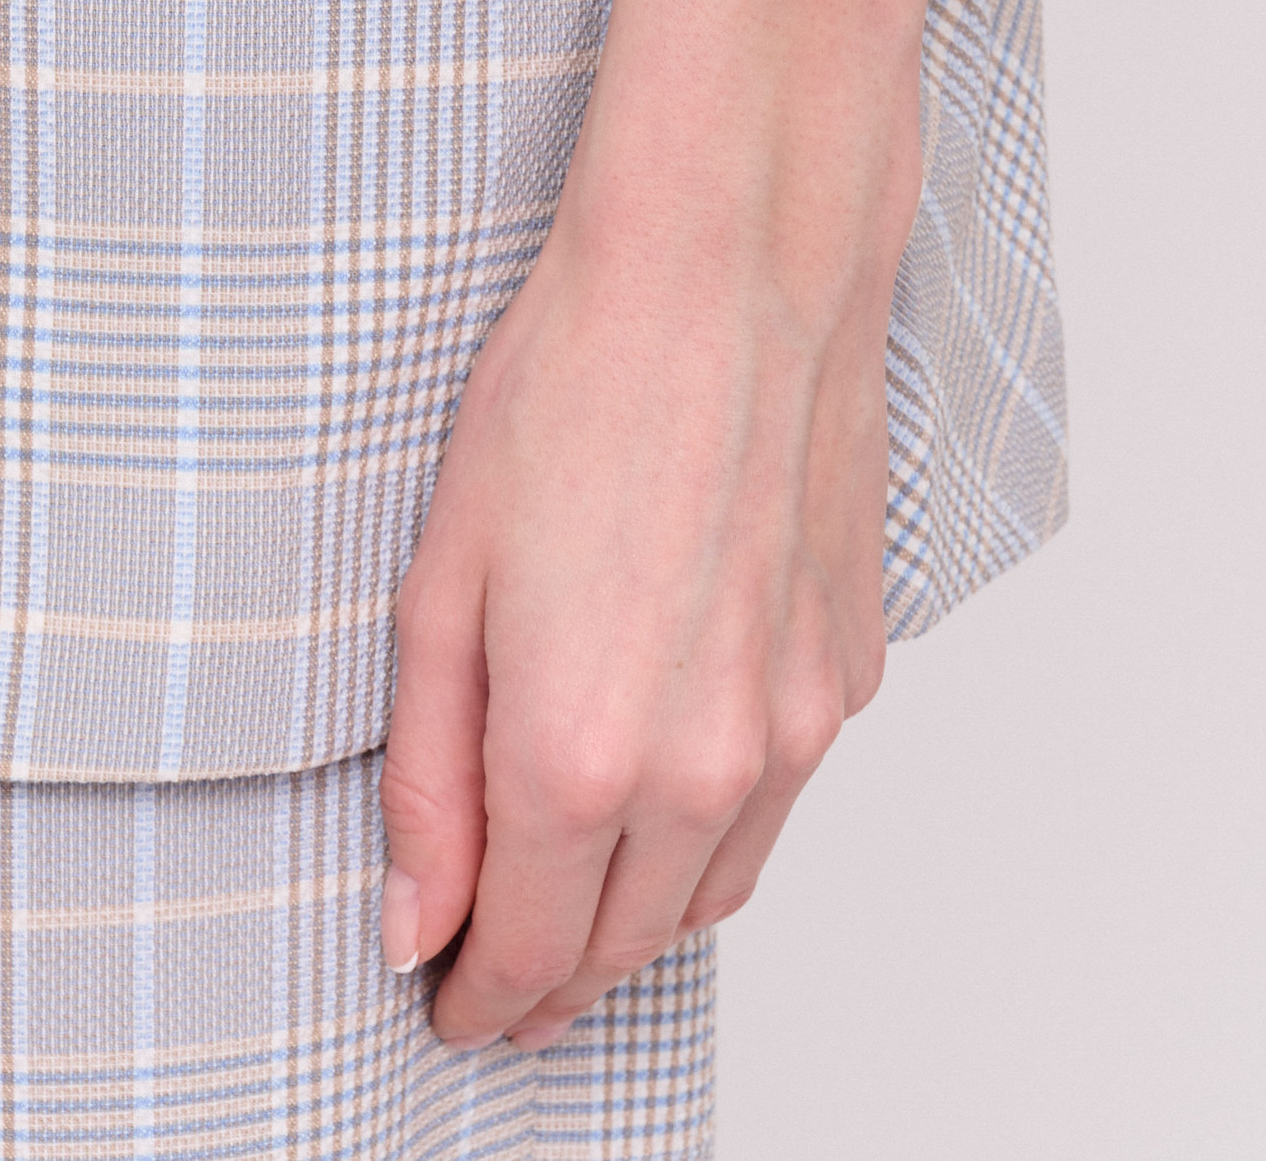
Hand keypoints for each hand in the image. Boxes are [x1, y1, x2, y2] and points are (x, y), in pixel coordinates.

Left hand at [376, 0, 972, 1048]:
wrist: (725, 266)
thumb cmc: (569, 386)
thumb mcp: (441, 579)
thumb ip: (427, 772)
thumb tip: (417, 916)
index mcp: (584, 754)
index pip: (528, 954)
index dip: (478, 996)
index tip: (445, 1000)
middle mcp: (709, 768)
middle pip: (626, 945)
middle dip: (552, 971)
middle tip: (491, 956)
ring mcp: (796, 724)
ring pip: (716, 890)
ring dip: (639, 912)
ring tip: (569, 881)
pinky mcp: (847, 667)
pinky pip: (780, 799)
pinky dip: (716, 824)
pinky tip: (665, 767)